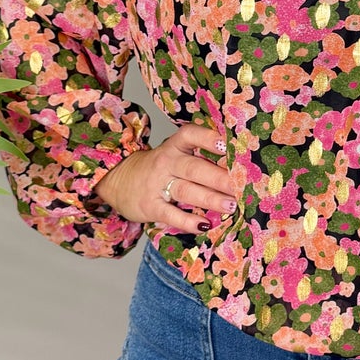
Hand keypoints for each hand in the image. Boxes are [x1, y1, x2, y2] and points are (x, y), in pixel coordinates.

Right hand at [92, 124, 239, 236]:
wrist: (118, 181)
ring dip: (210, 198)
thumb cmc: (158, 169)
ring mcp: (157, 185)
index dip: (208, 138)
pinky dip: (188, 220)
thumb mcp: (174, 155)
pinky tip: (204, 224)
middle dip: (220, 177)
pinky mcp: (151, 206)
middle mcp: (166, 163)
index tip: (226, 144)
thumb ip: (200, 157)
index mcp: (175, 146)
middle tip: (242, 185)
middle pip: (195, 168)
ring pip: (187, 190)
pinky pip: (171, 214)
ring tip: (231, 205)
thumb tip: (240, 167)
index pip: (190, 135)